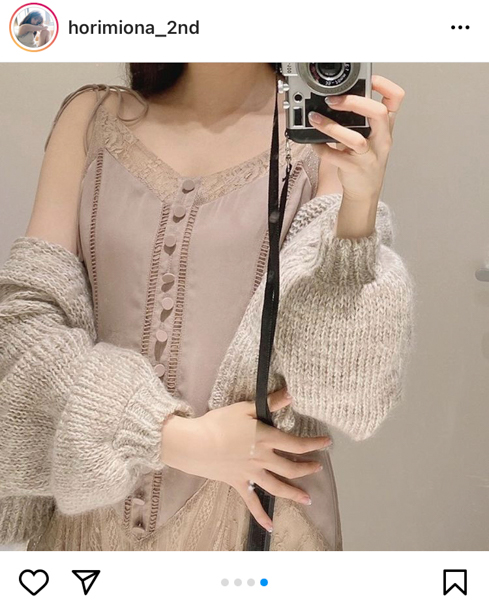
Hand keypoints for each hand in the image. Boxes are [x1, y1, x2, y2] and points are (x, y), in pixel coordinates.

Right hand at [160, 387, 331, 532]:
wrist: (195, 444)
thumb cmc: (218, 423)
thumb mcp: (244, 408)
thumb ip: (269, 403)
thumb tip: (291, 394)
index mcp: (266, 438)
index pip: (296, 444)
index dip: (314, 444)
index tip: (327, 443)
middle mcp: (263, 458)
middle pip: (291, 467)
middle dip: (307, 468)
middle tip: (318, 468)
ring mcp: (251, 474)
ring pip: (278, 487)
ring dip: (294, 493)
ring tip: (308, 499)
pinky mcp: (239, 484)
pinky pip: (252, 502)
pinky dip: (261, 515)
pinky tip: (270, 526)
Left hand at [308, 75, 405, 205]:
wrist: (365, 189)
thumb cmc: (364, 159)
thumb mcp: (368, 135)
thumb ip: (357, 118)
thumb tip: (336, 98)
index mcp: (386, 126)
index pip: (395, 99)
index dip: (384, 84)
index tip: (368, 78)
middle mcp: (381, 139)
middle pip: (378, 113)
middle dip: (354, 102)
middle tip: (333, 100)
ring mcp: (370, 155)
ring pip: (356, 139)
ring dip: (332, 127)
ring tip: (315, 119)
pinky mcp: (355, 169)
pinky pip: (336, 157)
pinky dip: (322, 148)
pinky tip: (314, 143)